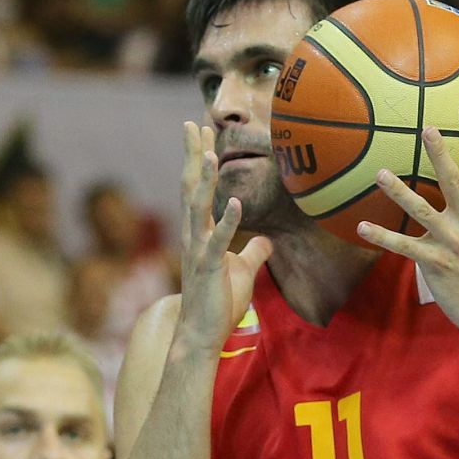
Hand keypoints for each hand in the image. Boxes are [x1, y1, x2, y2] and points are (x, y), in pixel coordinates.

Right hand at [177, 122, 272, 351]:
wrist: (202, 334)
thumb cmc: (219, 303)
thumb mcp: (242, 272)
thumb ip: (253, 253)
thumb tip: (267, 241)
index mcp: (199, 234)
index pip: (197, 189)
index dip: (198, 159)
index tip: (201, 130)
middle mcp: (193, 237)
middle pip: (191, 188)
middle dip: (192, 156)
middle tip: (192, 124)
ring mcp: (198, 252)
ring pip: (198, 210)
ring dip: (205, 181)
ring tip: (209, 154)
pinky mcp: (208, 270)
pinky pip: (218, 242)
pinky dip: (227, 222)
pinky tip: (235, 203)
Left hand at [356, 103, 458, 343]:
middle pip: (453, 179)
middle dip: (439, 153)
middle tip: (426, 127)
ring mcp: (452, 242)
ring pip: (421, 210)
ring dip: (399, 192)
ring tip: (380, 173)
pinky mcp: (435, 263)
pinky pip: (404, 247)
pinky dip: (382, 237)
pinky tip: (362, 226)